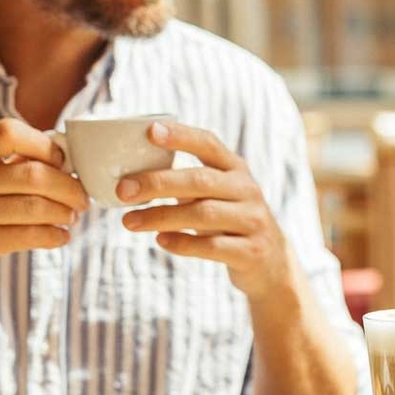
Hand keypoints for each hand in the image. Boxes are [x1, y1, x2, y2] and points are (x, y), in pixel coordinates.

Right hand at [0, 119, 89, 307]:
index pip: (8, 132)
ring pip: (34, 207)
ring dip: (64, 213)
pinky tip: (60, 237)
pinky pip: (27, 236)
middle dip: (69, 187)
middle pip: (33, 174)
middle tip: (82, 198)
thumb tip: (61, 157)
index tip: (62, 162)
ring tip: (72, 218)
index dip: (44, 144)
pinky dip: (53, 236)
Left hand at [116, 121, 297, 300]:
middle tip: (123, 190)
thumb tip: (132, 178)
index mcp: (236, 169)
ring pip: (203, 214)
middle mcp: (247, 190)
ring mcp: (252, 220)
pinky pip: (212, 246)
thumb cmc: (229, 222)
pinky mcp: (251, 251)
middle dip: (158, 183)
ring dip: (161, 216)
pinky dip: (182, 243)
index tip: (150, 132)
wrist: (271, 263)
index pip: (209, 144)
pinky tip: (160, 240)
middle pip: (200, 180)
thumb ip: (187, 183)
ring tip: (129, 221)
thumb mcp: (218, 195)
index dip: (181, 136)